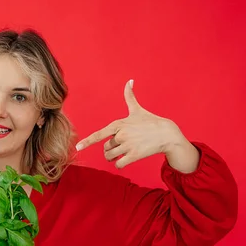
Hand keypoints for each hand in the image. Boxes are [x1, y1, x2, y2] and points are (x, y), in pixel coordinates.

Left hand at [75, 80, 190, 168]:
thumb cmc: (150, 121)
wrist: (167, 134)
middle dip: (111, 149)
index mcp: (118, 124)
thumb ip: (130, 96)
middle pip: (106, 147)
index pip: (99, 134)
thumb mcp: (137, 109)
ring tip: (122, 153)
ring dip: (113, 157)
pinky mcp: (135, 155)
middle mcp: (121, 135)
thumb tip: (129, 81)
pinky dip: (120, 164)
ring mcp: (128, 145)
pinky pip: (119, 164)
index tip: (78, 147)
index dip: (87, 141)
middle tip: (122, 145)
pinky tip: (126, 160)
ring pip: (110, 157)